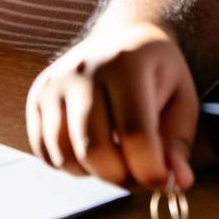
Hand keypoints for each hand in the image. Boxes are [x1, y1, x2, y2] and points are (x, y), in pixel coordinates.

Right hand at [26, 20, 197, 189]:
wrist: (122, 37)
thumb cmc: (155, 72)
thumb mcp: (181, 100)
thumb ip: (177, 143)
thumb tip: (177, 181)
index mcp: (125, 63)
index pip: (135, 134)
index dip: (150, 170)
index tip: (162, 181)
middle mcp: (83, 69)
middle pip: (95, 150)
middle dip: (121, 177)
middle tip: (138, 174)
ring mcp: (54, 83)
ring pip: (65, 156)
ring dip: (95, 173)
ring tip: (116, 159)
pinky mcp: (36, 97)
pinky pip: (46, 154)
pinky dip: (71, 166)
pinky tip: (92, 150)